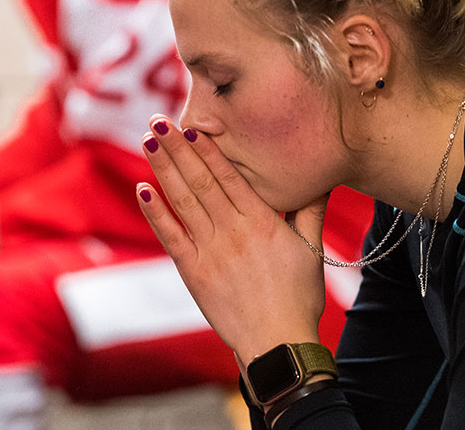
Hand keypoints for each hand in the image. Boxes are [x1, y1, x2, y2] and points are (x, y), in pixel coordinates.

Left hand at [137, 116, 327, 365]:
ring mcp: (211, 251)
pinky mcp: (194, 272)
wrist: (278, 343)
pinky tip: (143, 188)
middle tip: (158, 120)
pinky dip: (155, 212)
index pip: (229, 176)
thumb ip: (311, 209)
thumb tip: (321, 177)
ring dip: (163, 169)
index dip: (208, 149)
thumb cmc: (299, 296)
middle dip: (178, 148)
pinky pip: (170, 236)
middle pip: (201, 181)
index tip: (192, 124)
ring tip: (148, 141)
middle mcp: (233, 231)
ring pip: (183, 201)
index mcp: (262, 221)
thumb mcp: (312, 248)